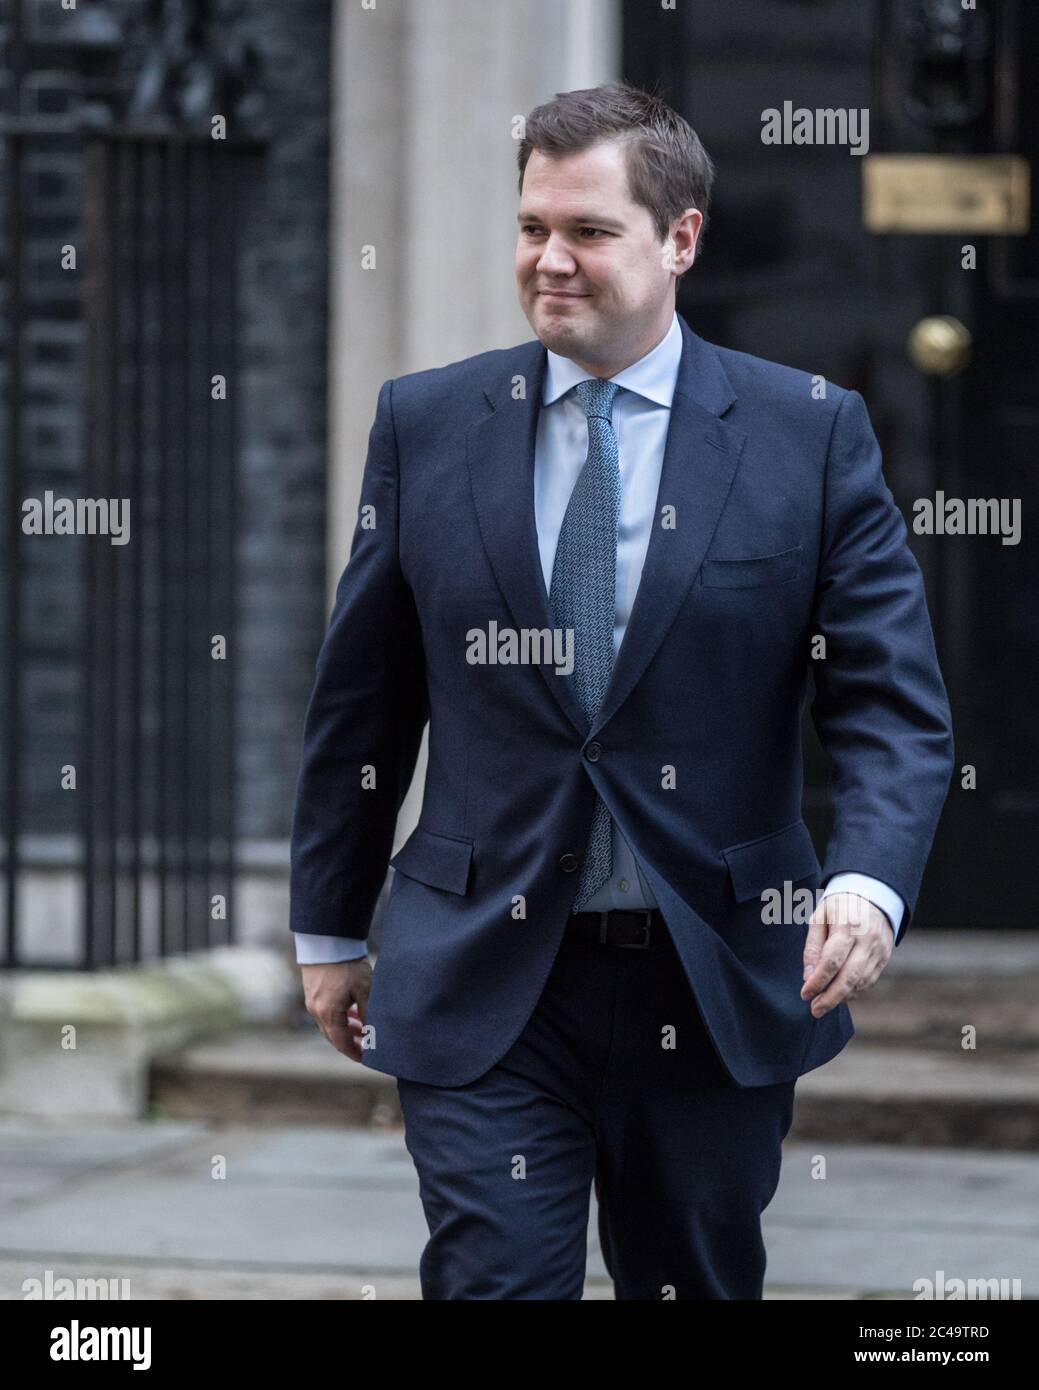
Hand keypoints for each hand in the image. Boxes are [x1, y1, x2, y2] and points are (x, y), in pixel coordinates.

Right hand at [301, 956, 371, 1061]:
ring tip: (361, 1028)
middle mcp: (316, 1011)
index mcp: (328, 1014)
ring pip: (329, 1024)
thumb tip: (373, 1033)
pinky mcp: (312, 993)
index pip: (341, 1043)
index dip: (354, 1053)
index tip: (366, 1058)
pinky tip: (351, 1012)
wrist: (327, 941)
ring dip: (345, 1029)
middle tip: (366, 1045)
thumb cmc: (347, 965)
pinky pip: (325, 1013)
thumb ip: (368, 1014)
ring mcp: (312, 1002)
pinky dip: (338, 1017)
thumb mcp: (364, 990)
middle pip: (333, 1036)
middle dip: (350, 1042)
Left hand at [801, 893, 892, 1018]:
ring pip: (861, 982)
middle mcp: (867, 938)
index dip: (818, 980)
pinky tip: (840, 995)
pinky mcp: (885, 957)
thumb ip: (813, 946)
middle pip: (849, 976)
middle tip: (815, 1010)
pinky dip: (854, 992)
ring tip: (823, 1004)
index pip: (832, 959)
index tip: (805, 994)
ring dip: (841, 997)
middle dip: (831, 998)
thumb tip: (808, 976)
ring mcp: (879, 949)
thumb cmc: (839, 907)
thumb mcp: (820, 917)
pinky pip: (869, 981)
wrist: (874, 896)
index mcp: (847, 924)